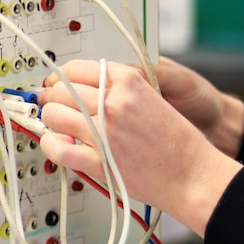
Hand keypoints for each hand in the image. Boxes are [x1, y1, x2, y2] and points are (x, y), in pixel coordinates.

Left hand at [37, 60, 241, 235]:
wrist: (193, 175)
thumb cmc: (175, 142)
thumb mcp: (151, 98)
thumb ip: (117, 90)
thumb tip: (80, 87)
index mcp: (128, 82)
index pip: (76, 68)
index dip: (60, 77)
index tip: (56, 85)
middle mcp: (114, 102)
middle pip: (60, 90)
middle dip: (53, 98)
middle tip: (54, 107)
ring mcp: (104, 131)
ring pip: (54, 115)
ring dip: (50, 121)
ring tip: (59, 127)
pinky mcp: (98, 160)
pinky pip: (57, 148)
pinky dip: (50, 145)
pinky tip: (55, 145)